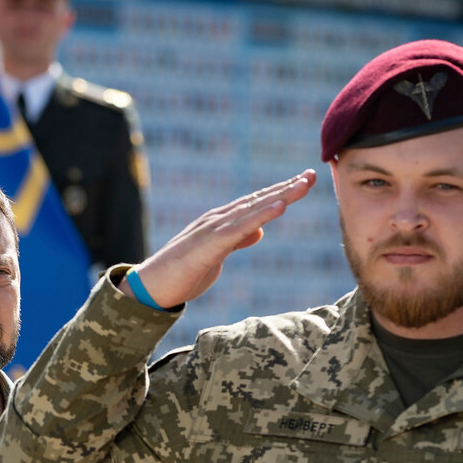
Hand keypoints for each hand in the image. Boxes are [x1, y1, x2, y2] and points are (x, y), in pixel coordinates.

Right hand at [122, 170, 317, 308]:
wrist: (150, 288)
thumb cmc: (182, 274)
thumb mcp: (217, 256)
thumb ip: (237, 240)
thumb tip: (260, 230)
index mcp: (220, 223)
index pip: (255, 204)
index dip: (280, 193)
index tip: (304, 182)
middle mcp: (217, 220)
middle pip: (258, 200)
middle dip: (286, 187)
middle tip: (312, 174)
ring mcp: (212, 229)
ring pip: (252, 209)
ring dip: (280, 195)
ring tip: (303, 184)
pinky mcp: (208, 244)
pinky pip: (239, 228)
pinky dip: (261, 215)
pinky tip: (280, 206)